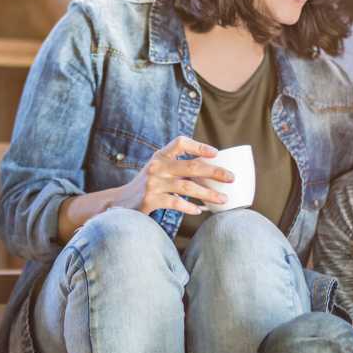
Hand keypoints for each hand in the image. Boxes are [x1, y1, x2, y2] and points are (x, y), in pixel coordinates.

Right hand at [113, 136, 233, 215]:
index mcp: (160, 155)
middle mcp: (157, 166)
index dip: (198, 146)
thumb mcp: (159, 169)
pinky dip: (190, 207)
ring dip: (208, 194)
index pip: (180, 142)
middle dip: (214, 172)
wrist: (120, 202)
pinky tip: (200, 211)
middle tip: (231, 178)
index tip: (216, 153)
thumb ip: (179, 167)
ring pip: (187, 187)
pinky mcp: (150, 200)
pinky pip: (175, 203)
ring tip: (223, 199)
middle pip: (191, 167)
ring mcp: (153, 183)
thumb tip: (213, 171)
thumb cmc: (149, 185)